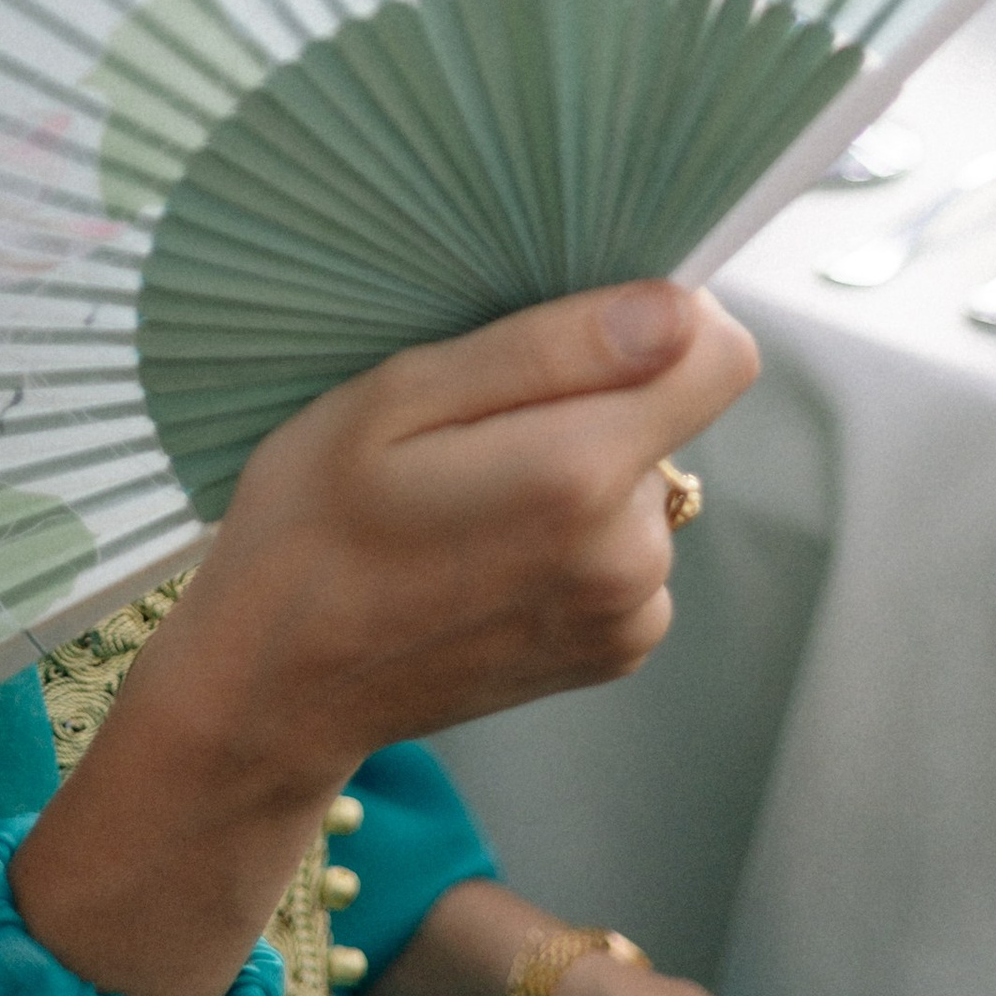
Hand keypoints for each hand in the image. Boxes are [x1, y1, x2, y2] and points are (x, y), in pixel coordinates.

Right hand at [8, 280, 755, 995]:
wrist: (276, 685)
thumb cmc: (313, 522)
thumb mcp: (399, 398)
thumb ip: (549, 349)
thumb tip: (680, 310)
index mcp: (581, 475)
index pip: (720, 355)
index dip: (663, 316)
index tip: (577, 325)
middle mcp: (632, 554)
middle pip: (674, 413)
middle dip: (595, 397)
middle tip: (473, 427)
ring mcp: (629, 614)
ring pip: (648, 477)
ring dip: (582, 467)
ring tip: (468, 494)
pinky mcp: (616, 650)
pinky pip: (630, 544)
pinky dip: (576, 533)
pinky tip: (486, 549)